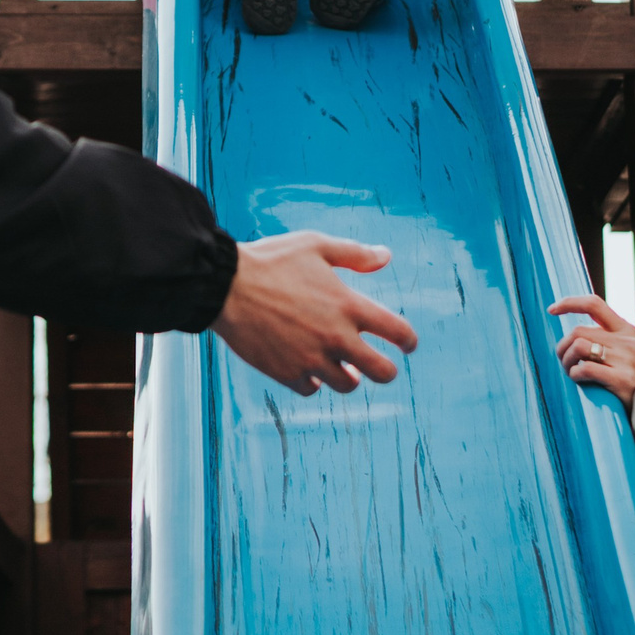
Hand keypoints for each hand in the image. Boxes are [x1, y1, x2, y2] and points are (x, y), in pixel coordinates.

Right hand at [209, 232, 417, 394]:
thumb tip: (386, 256)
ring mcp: (311, 359)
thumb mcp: (316, 245)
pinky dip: (313, 381)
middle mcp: (335, 338)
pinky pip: (311, 389)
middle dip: (387, 371)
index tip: (408, 345)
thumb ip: (354, 254)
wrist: (225, 287)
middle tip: (381, 367)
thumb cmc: (271, 260)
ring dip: (348, 376)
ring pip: (347, 384)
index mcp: (348, 306)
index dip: (409, 340)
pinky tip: (309, 369)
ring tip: (342, 368)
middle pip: (382, 372)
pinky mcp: (286, 372)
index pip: (397, 331)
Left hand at [547, 293, 634, 405]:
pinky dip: (575, 374)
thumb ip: (607, 338)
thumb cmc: (632, 377)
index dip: (570, 303)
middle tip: (563, 361)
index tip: (551, 310)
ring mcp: (625, 359)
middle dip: (563, 346)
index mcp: (625, 329)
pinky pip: (585, 368)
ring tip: (570, 370)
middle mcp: (626, 340)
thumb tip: (574, 332)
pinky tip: (579, 379)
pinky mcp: (621, 379)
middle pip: (578, 331)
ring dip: (567, 360)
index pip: (594, 304)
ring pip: (578, 346)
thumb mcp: (625, 350)